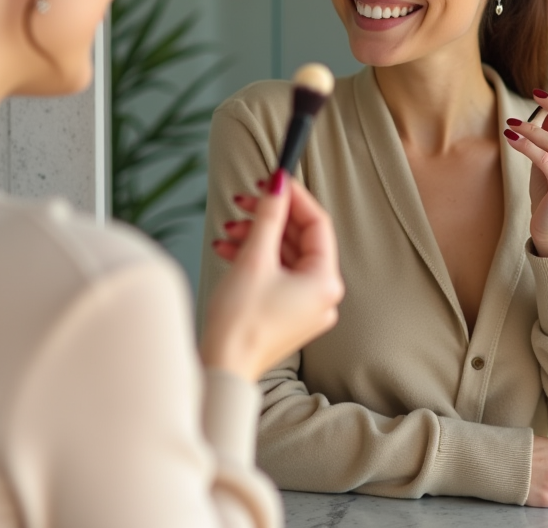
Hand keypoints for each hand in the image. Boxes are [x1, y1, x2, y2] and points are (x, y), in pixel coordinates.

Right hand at [200, 171, 344, 381]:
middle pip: (299, 238)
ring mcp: (305, 306)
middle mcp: (322, 295)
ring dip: (256, 237)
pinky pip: (275, 274)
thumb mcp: (254, 258)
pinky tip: (228, 249)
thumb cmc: (240, 322)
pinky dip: (254, 259)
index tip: (272, 179)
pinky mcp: (286, 313)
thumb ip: (268, 217)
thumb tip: (277, 185)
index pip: (317, 224)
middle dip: (268, 218)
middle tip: (245, 201)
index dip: (294, 197)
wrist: (222, 368)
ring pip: (284, 255)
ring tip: (229, 229)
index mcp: (325, 281)